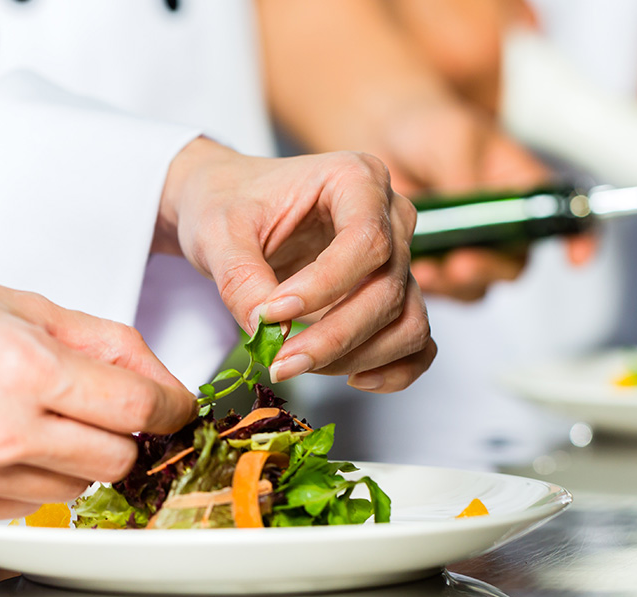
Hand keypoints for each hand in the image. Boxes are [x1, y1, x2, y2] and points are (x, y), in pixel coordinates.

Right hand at [0, 256, 194, 519]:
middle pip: (117, 459)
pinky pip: (28, 505)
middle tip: (101, 405)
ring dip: (77, 456)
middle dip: (124, 432)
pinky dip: (34, 476)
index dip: (170, 406)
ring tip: (37, 413)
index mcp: (23, 371)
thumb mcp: (32, 307)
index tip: (174, 405)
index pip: (138, 409)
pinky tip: (6, 437)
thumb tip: (166, 384)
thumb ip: (112, 347)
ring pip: (77, 487)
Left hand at [157, 138, 434, 392]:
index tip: (273, 314)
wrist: (227, 210)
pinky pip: (418, 343)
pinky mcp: (396, 297)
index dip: (325, 287)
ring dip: (358, 357)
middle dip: (334, 337)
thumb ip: (241, 279)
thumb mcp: (218, 232)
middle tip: (279, 363)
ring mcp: (399, 259)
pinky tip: (352, 378)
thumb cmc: (227, 204)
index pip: (367, 241)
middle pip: (388, 289)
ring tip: (299, 364)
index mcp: (357, 178)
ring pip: (408, 322)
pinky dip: (394, 370)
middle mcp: (390, 216)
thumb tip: (269, 334)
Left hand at [378, 99, 597, 299]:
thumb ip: (465, 175)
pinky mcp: (436, 265)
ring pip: (476, 285)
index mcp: (522, 191)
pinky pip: (440, 290)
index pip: (566, 217)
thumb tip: (470, 213)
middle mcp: (503, 228)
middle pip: (514, 265)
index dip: (582, 239)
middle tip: (462, 264)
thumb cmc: (433, 129)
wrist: (385, 137)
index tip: (576, 258)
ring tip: (427, 269)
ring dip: (455, 284)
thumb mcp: (454, 139)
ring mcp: (469, 250)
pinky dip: (428, 286)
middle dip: (490, 270)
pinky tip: (411, 267)